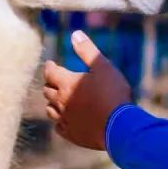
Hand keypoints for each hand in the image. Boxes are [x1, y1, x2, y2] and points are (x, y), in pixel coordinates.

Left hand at [43, 30, 131, 150]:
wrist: (120, 127)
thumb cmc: (112, 93)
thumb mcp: (103, 66)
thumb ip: (87, 50)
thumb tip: (75, 34)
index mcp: (66, 83)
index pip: (50, 72)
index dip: (49, 67)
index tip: (50, 64)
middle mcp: (60, 101)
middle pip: (47, 91)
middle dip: (50, 84)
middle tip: (54, 81)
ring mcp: (65, 119)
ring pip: (50, 110)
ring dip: (52, 103)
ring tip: (57, 100)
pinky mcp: (71, 134)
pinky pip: (59, 127)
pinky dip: (60, 122)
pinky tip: (65, 120)